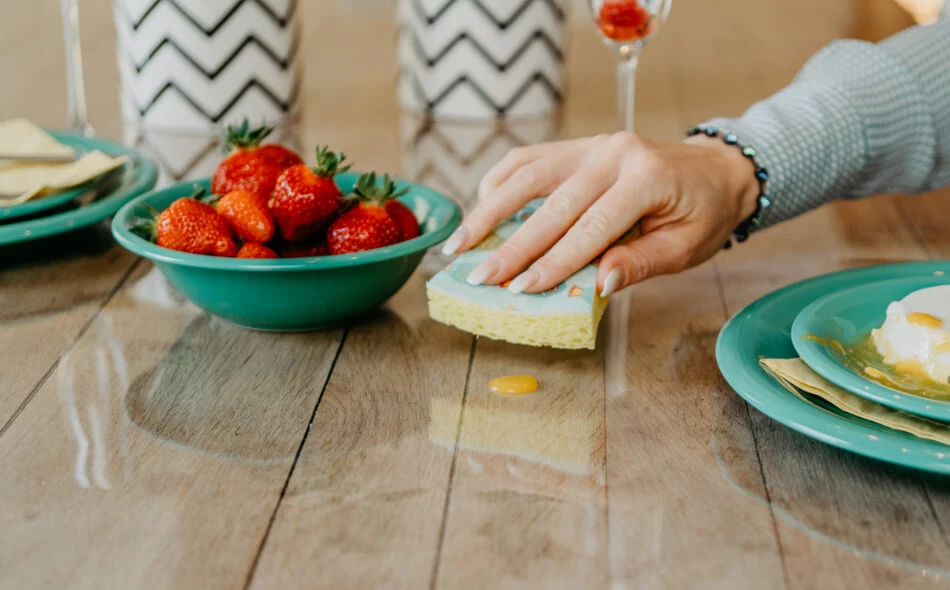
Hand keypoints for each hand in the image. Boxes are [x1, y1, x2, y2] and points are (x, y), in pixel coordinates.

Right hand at [441, 132, 760, 295]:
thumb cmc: (703, 213)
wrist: (717, 169)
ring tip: (460, 242)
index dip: (553, 262)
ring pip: (528, 174)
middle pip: (551, 203)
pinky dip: (501, 181)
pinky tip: (482, 207)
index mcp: (646, 178)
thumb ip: (641, 263)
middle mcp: (614, 153)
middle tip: (479, 276)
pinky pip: (530, 159)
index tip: (520, 289)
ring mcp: (593, 144)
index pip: (590, 227)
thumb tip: (597, 284)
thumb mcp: (686, 247)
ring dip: (489, 209)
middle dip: (512, 245)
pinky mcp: (579, 146)